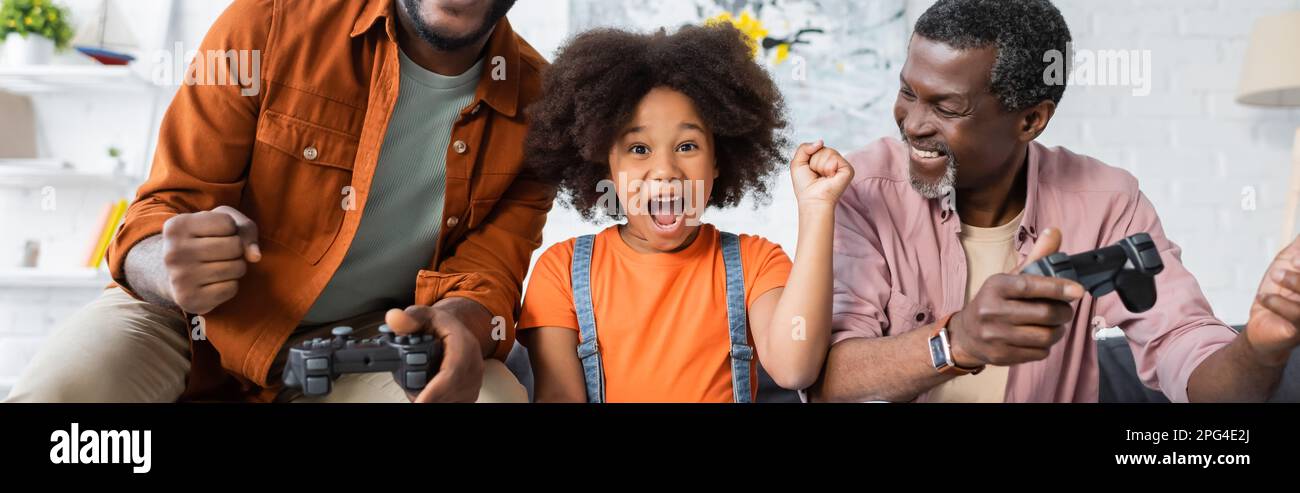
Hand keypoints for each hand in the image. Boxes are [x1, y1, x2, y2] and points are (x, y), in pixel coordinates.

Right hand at [160, 205, 260, 313]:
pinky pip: (231, 289)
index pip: (227, 223)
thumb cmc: (204, 240)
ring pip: (236, 268)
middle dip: (237, 249)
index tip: (215, 234)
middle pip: (234, 246)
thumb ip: (245, 228)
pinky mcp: (189, 300)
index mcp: (176, 226)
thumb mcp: (221, 222)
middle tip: (220, 253)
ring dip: (236, 267)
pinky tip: (214, 282)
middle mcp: (173, 252)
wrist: (172, 274)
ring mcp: (179, 278)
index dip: (230, 229)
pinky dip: (230, 285)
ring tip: (218, 266)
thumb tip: (255, 256)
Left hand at [385, 303, 484, 402]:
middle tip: (409, 391)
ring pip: (451, 400)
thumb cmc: (438, 326)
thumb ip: (407, 319)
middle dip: (427, 395)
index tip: (420, 402)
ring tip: (416, 385)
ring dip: (431, 398)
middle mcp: (473, 364)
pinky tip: (427, 393)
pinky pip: (452, 403)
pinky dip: (436, 400)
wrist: (453, 332)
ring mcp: (473, 382)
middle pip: (451, 390)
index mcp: (464, 343)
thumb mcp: (422, 316)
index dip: (436, 389)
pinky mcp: (469, 394)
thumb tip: (393, 319)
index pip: (453, 371)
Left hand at [791, 140, 853, 207]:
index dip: (809, 158)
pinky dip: (827, 168)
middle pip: (822, 148)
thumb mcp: (797, 163)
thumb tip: (821, 141)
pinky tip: (829, 177)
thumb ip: (804, 147)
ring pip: (828, 151)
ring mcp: (842, 165)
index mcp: (824, 160)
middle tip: (816, 175)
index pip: (817, 146)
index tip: (810, 171)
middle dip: (814, 161)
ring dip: (819, 165)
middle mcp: (834, 161)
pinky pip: (834, 158)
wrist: (812, 200)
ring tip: (822, 177)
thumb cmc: (805, 186)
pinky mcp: (848, 169)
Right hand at [948, 228, 1084, 366]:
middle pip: (1044, 314)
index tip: (1078, 290)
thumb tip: (1055, 232)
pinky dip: (1045, 346)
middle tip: (1065, 311)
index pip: (1030, 286)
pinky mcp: (1001, 355)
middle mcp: (992, 310)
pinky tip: (1039, 338)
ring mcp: (995, 335)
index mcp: (996, 286)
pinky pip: (1038, 353)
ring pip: (1045, 336)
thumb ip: (1036, 257)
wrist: (966, 334)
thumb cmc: (994, 301)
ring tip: (1055, 326)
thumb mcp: (1010, 277)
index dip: (1057, 288)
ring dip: (1057, 331)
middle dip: (1064, 313)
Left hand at [1244, 237, 1299, 366]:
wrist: (1261, 325)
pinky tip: (1265, 299)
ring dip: (1293, 280)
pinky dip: (1276, 301)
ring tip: (1276, 276)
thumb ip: (1298, 247)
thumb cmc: (1278, 292)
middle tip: (1290, 261)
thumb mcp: (1287, 263)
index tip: (1294, 259)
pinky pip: (1296, 314)